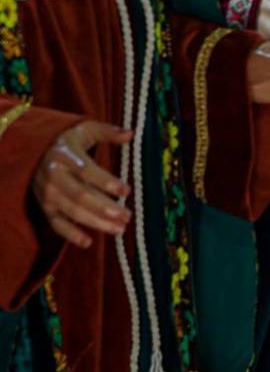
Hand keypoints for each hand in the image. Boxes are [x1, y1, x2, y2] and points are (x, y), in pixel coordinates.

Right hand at [32, 121, 132, 248]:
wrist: (36, 152)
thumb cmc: (69, 141)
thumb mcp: (86, 129)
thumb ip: (108, 132)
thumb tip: (131, 134)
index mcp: (65, 155)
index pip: (86, 171)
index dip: (106, 182)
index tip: (127, 191)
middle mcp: (53, 176)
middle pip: (80, 196)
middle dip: (104, 208)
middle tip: (127, 216)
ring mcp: (47, 194)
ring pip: (71, 212)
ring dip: (95, 222)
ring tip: (119, 229)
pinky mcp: (44, 207)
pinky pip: (56, 224)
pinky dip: (70, 235)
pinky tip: (89, 242)